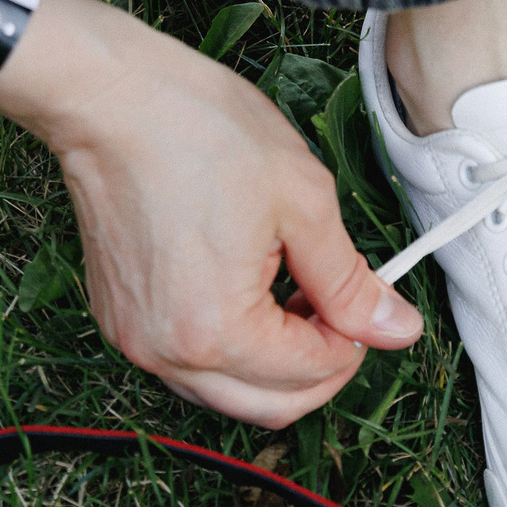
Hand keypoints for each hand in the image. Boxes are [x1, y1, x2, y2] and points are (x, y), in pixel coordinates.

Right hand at [0, 0, 421, 426]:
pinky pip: (188, 367)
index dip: (354, 341)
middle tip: (340, 313)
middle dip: (319, 370)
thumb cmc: (197, 133)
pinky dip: (230, 350)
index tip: (365, 301)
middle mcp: (166, 354)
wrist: (111, 98)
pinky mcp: (119, 321)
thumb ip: (350, 282)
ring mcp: (135, 341)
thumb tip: (395, 329)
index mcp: (216, 331)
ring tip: (292, 294)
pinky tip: (247, 293)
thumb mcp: (304, 202)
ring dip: (275, 366)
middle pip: (270, 408)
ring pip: (228, 395)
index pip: (311, 373)